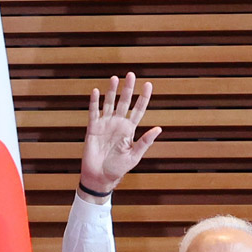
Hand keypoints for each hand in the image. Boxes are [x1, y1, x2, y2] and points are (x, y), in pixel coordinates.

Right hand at [79, 72, 161, 199]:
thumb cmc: (118, 168)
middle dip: (128, 89)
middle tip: (131, 75)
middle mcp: (118, 124)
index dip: (143, 97)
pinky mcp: (93, 128)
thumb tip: (159, 128)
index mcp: (129, 129)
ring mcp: (105, 125)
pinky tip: (96, 91)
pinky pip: (94, 112)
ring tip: (115, 78)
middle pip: (124, 102)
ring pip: (109, 103)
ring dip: (112, 91)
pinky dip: (94, 102)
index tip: (148, 84)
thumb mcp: (135, 156)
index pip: (138, 110)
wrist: (100, 177)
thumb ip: (145, 141)